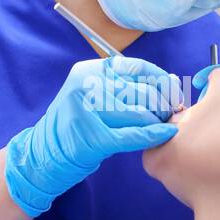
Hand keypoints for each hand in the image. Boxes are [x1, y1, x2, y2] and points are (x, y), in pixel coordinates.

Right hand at [4, 56, 181, 216]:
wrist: (46, 153)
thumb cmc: (78, 123)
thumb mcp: (92, 93)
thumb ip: (125, 84)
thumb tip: (171, 80)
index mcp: (88, 71)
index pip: (135, 67)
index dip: (160, 78)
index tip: (173, 90)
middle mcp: (86, 87)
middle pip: (141, 91)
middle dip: (163, 102)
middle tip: (172, 111)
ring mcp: (88, 113)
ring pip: (140, 113)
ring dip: (159, 120)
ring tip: (165, 124)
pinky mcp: (94, 139)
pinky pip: (134, 135)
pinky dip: (154, 134)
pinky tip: (166, 134)